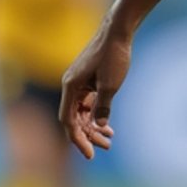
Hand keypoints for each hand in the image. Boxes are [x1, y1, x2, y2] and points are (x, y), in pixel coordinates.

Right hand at [59, 21, 133, 159]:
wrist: (118, 31)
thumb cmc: (113, 56)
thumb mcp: (110, 85)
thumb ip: (103, 107)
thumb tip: (99, 126)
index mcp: (70, 87)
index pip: (68, 121)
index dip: (78, 139)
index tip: (90, 154)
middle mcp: (71, 85)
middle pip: (74, 119)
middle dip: (88, 135)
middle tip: (105, 148)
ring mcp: (79, 83)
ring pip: (82, 112)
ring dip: (94, 127)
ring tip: (109, 140)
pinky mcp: (87, 80)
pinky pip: (88, 103)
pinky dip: (96, 114)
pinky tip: (108, 126)